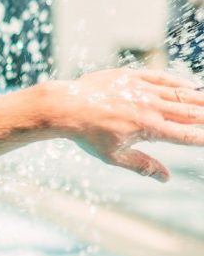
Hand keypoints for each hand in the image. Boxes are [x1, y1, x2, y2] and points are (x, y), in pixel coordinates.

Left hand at [48, 67, 203, 181]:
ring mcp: (143, 90)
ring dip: (199, 100)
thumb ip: (142, 166)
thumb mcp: (113, 156)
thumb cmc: (87, 135)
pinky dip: (179, 83)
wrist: (66, 107)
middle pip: (190, 112)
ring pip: (180, 94)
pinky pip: (162, 78)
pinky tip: (192, 87)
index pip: (185, 135)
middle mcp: (151, 108)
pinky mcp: (133, 77)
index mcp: (149, 128)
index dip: (202, 138)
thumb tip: (166, 178)